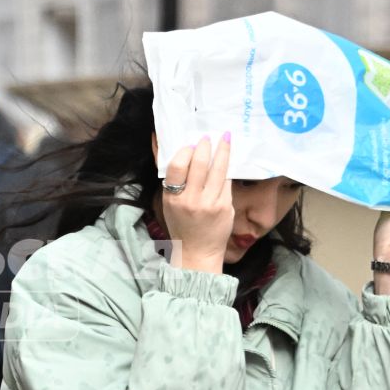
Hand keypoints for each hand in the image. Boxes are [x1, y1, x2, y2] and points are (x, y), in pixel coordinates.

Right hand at [160, 135, 233, 273]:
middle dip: (206, 146)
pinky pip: (227, 181)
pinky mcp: (225, 206)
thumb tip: (161, 144)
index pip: (177, 166)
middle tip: (208, 137)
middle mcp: (191, 200)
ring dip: (223, 150)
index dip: (185, 151)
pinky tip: (229, 159)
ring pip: (219, 169)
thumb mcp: (168, 203)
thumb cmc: (181, 224)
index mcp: (173, 198)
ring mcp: (211, 203)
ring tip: (225, 138)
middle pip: (200, 164)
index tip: (191, 144)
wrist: (197, 252)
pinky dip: (227, 169)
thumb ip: (170, 178)